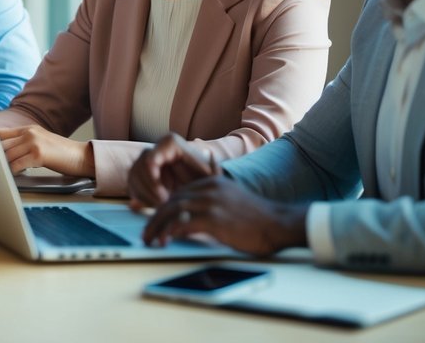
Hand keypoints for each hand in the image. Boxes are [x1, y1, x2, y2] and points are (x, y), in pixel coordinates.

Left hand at [0, 124, 94, 177]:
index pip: (1, 133)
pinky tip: (15, 174)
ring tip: (2, 172)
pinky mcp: (38, 155)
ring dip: (4, 165)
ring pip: (8, 155)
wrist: (81, 156)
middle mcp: (29, 133)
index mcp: (28, 129)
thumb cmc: (61, 153)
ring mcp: (33, 143)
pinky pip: (17, 164)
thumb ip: (23, 143)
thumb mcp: (40, 141)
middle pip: (2, 145)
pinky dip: (13, 171)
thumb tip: (5, 153)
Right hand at [128, 132, 219, 209]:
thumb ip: (215, 169)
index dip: (154, 182)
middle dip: (150, 192)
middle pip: (139, 170)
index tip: (166, 198)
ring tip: (161, 209)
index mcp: (170, 143)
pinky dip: (141, 199)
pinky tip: (155, 207)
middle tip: (163, 208)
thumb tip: (210, 154)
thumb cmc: (204, 182)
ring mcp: (142, 160)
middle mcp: (153, 148)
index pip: (150, 161)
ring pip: (133, 178)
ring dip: (145, 197)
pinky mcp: (136, 175)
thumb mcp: (211, 178)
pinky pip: (131, 186)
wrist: (195, 188)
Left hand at [142, 175, 307, 254]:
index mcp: (209, 183)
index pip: (177, 194)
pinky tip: (165, 241)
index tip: (153, 222)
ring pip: (173, 211)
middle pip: (171, 202)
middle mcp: (207, 189)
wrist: (279, 223)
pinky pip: (184, 224)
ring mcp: (210, 202)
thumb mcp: (231, 195)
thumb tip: (196, 195)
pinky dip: (170, 232)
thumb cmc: (257, 216)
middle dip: (154, 219)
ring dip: (157, 227)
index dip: (162, 209)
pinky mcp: (214, 219)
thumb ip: (214, 189)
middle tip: (146, 233)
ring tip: (150, 240)